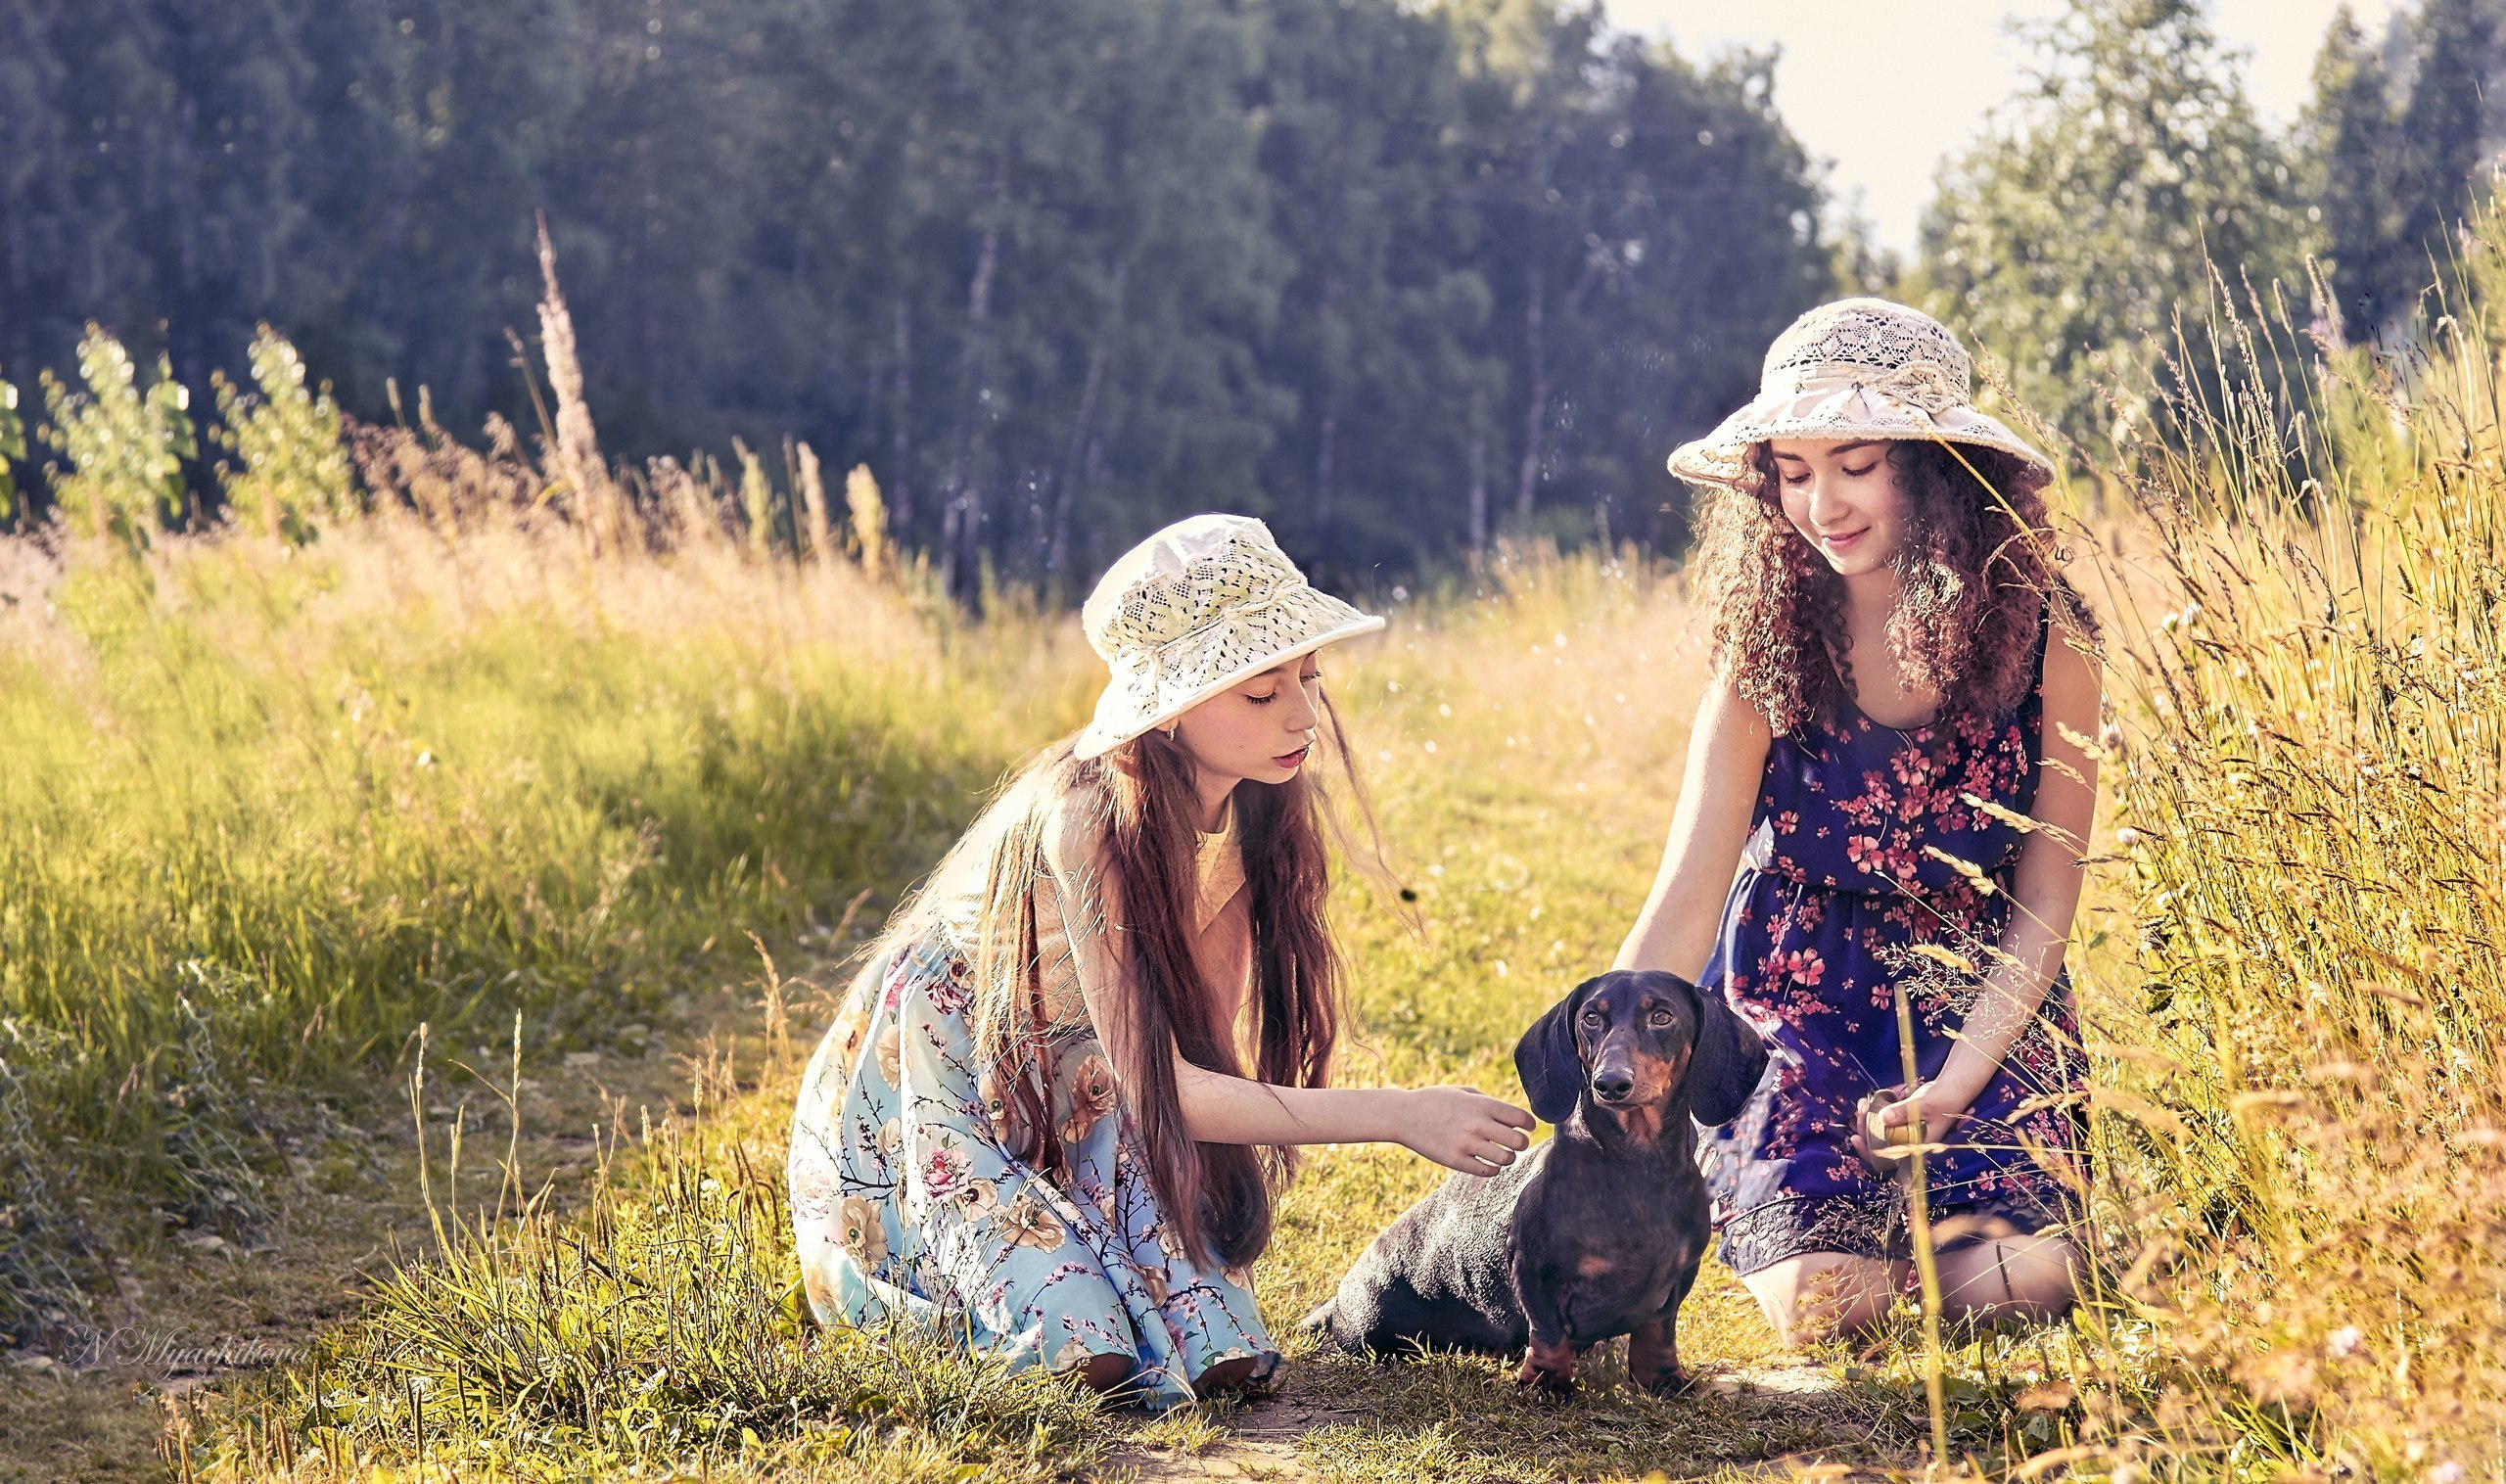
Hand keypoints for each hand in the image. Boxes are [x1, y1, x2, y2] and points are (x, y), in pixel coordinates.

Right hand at [1397, 1086, 1535, 1175]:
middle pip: (1518, 1141)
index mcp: (1481, 1105)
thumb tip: (1514, 1116)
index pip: (1521, 1118)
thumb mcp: (1462, 1092)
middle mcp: (1477, 1124)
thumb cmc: (1435, 1101)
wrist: (1404, 1115)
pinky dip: (1493, 1169)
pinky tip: (1488, 1163)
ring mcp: (1467, 1143)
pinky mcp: (1456, 1161)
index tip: (1527, 1128)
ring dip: (1508, 1158)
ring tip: (1501, 1154)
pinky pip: (1488, 1171)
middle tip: (1515, 1143)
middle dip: (1521, 1143)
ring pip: (1506, 1159)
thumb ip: (1488, 1102)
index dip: (1529, 1125)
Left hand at [1850, 1082, 1969, 1173]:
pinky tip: (1869, 1102)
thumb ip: (1903, 1112)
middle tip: (1860, 1112)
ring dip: (1867, 1121)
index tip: (1857, 1138)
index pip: (1889, 1159)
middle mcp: (1910, 1144)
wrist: (1953, 1088)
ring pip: (1879, 1134)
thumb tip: (1883, 1118)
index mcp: (1917, 1148)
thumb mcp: (1923, 1104)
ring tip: (1863, 1104)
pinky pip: (1884, 1123)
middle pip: (1880, 1146)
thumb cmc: (1944, 1099)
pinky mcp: (1902, 1123)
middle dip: (1865, 1131)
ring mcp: (1905, 1133)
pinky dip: (1874, 1114)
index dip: (1870, 1152)